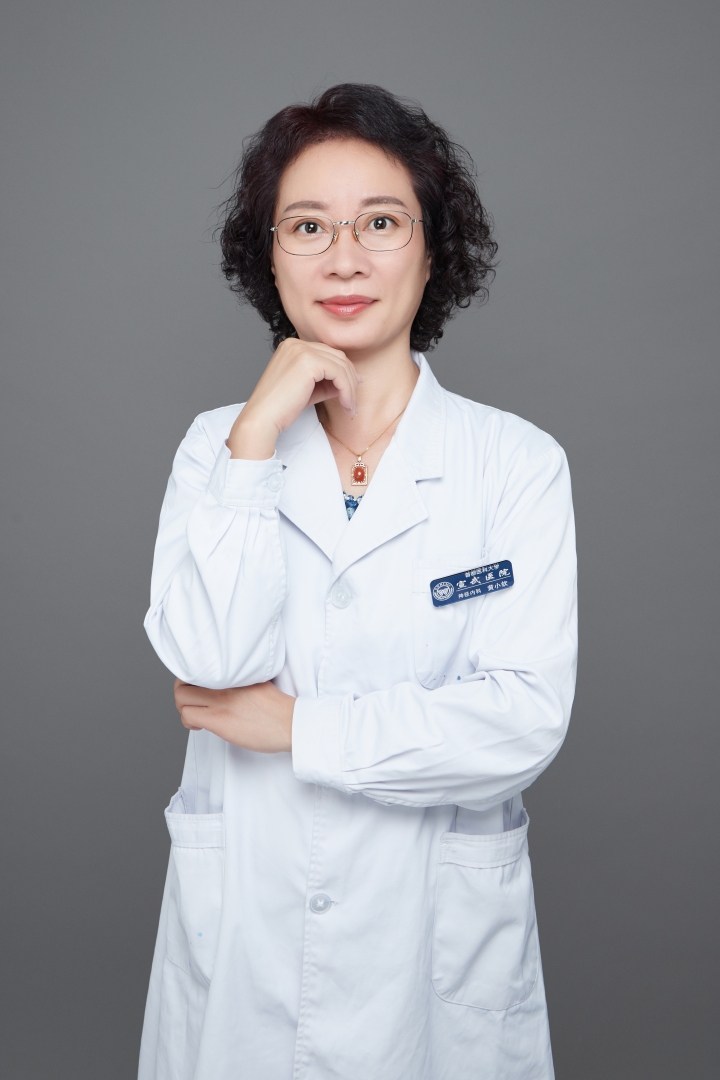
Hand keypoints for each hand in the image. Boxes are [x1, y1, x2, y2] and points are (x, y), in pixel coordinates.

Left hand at [174, 679, 294, 752]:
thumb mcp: (258, 680)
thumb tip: (223, 681)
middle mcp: (224, 681)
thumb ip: (238, 677)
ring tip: (196, 714)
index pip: (199, 665)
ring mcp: (219, 699)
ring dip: (183, 707)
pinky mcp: (218, 719)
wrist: (291, 723)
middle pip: (183, 680)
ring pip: (181, 697)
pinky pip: (188, 715)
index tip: (197, 687)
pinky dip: (188, 721)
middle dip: (183, 692)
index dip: (192, 678)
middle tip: (192, 701)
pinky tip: (200, 726)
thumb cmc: (278, 707)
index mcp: (234, 670)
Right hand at [227, 337, 360, 459]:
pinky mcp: (308, 361)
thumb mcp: (307, 390)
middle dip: (350, 379)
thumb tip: (347, 382)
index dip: (343, 371)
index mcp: (292, 347)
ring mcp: (301, 350)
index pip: (327, 354)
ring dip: (350, 387)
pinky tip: (346, 405)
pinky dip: (347, 390)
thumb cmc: (280, 409)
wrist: (262, 419)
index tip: (351, 389)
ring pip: (341, 365)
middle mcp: (296, 344)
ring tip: (350, 407)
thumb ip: (325, 382)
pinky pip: (339, 373)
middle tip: (353, 401)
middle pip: (336, 356)